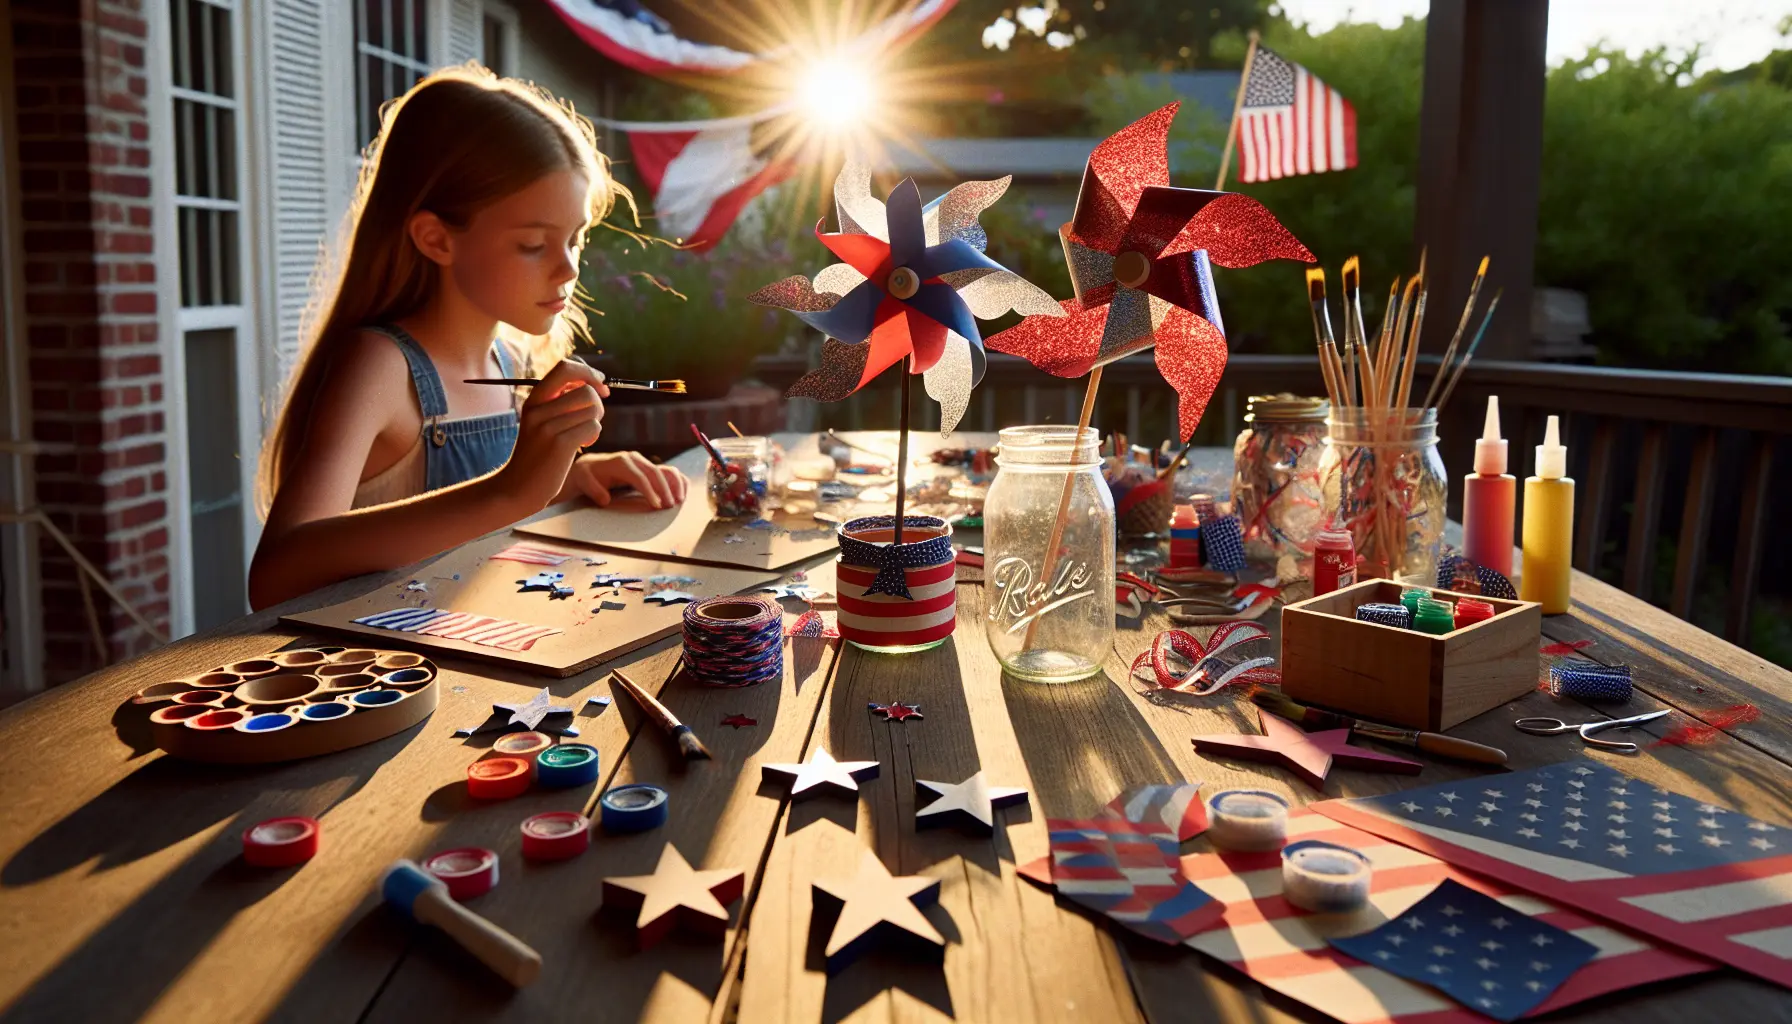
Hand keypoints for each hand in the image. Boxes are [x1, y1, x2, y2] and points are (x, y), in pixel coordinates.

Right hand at [495, 359, 607, 512]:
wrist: (517, 488)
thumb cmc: (537, 455)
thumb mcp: (540, 422)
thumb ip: (559, 402)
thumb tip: (592, 384)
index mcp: (534, 400)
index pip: (565, 367)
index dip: (588, 373)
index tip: (600, 385)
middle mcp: (538, 409)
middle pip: (586, 390)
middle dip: (597, 404)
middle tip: (591, 419)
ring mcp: (548, 426)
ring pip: (593, 408)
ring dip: (596, 421)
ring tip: (585, 435)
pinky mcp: (560, 444)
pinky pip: (593, 427)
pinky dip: (594, 435)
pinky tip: (583, 445)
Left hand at [566, 451, 687, 509]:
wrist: (591, 466)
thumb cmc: (588, 476)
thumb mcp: (583, 480)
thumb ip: (593, 489)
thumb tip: (606, 499)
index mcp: (621, 462)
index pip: (639, 476)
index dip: (649, 491)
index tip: (656, 505)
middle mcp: (635, 459)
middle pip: (655, 473)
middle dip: (665, 490)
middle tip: (670, 507)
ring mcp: (644, 462)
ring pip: (666, 470)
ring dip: (675, 485)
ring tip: (679, 501)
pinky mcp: (649, 467)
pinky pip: (668, 472)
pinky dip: (678, 481)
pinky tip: (683, 493)